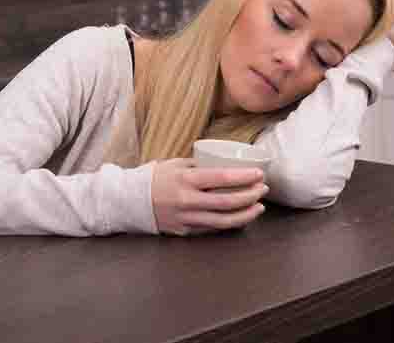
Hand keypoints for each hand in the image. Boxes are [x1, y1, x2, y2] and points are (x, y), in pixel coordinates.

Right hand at [151, 158, 267, 235]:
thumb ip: (199, 165)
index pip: (222, 178)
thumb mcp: (175, 164)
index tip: (259, 174)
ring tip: (259, 207)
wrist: (129, 201)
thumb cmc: (155, 177)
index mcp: (186, 179)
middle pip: (228, 201)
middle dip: (250, 195)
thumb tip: (224, 164)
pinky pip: (212, 229)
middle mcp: (188, 200)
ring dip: (246, 214)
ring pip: (224, 221)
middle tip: (263, 189)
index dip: (244, 177)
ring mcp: (187, 218)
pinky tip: (241, 218)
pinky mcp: (185, 231)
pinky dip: (230, 224)